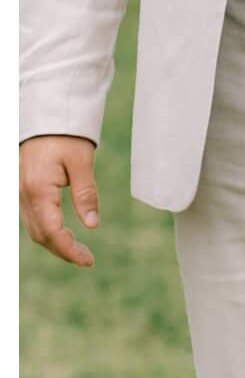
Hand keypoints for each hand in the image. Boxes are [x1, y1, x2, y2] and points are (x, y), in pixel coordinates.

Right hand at [19, 134, 100, 267]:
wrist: (47, 117)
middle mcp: (23, 193)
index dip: (69, 250)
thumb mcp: (82, 163)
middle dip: (63, 250)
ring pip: (34, 228)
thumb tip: (92, 225)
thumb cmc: (67, 137)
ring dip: (55, 243)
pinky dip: (48, 231)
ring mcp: (20, 192)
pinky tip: (66, 234)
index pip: (51, 231)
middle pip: (40, 235)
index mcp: (37, 189)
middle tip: (88, 258)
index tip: (89, 261)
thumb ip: (86, 194)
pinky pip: (32, 218)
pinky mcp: (24, 189)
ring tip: (80, 250)